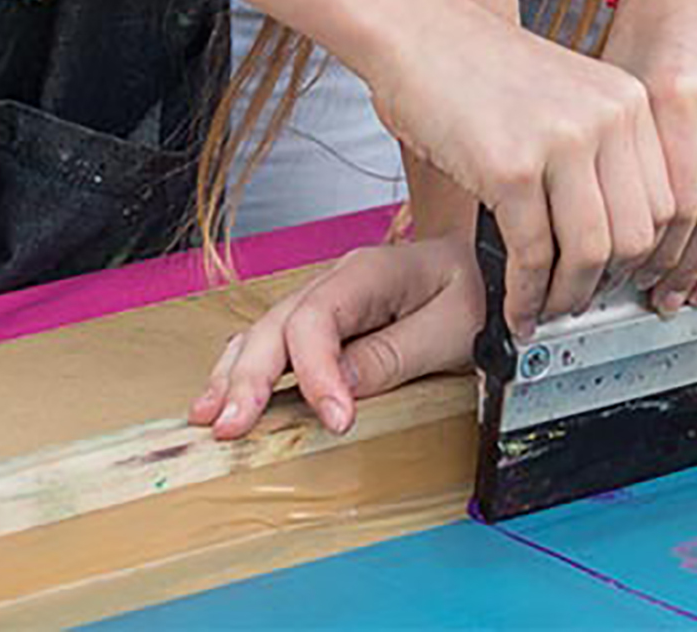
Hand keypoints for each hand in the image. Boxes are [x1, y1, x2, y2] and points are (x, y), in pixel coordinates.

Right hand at [192, 233, 479, 440]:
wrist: (485, 268)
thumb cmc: (474, 293)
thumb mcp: (451, 327)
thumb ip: (395, 354)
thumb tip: (341, 388)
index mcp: (370, 272)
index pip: (319, 318)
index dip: (316, 371)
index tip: (334, 419)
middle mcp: (336, 282)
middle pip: (277, 326)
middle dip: (250, 377)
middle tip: (233, 427)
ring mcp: (323, 302)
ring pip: (263, 334)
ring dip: (234, 377)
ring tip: (211, 419)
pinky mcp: (321, 326)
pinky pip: (272, 345)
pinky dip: (242, 372)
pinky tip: (220, 400)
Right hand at [359, 0, 671, 333]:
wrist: (419, 34)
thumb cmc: (480, 72)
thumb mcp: (567, 102)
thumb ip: (599, 158)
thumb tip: (615, 245)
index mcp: (631, 101)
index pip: (669, 202)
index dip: (647, 255)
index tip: (623, 281)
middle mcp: (609, 117)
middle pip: (639, 234)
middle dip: (610, 284)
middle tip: (581, 303)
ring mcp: (562, 140)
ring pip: (593, 252)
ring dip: (568, 297)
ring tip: (546, 311)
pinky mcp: (510, 166)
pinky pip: (533, 253)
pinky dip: (524, 295)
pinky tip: (513, 306)